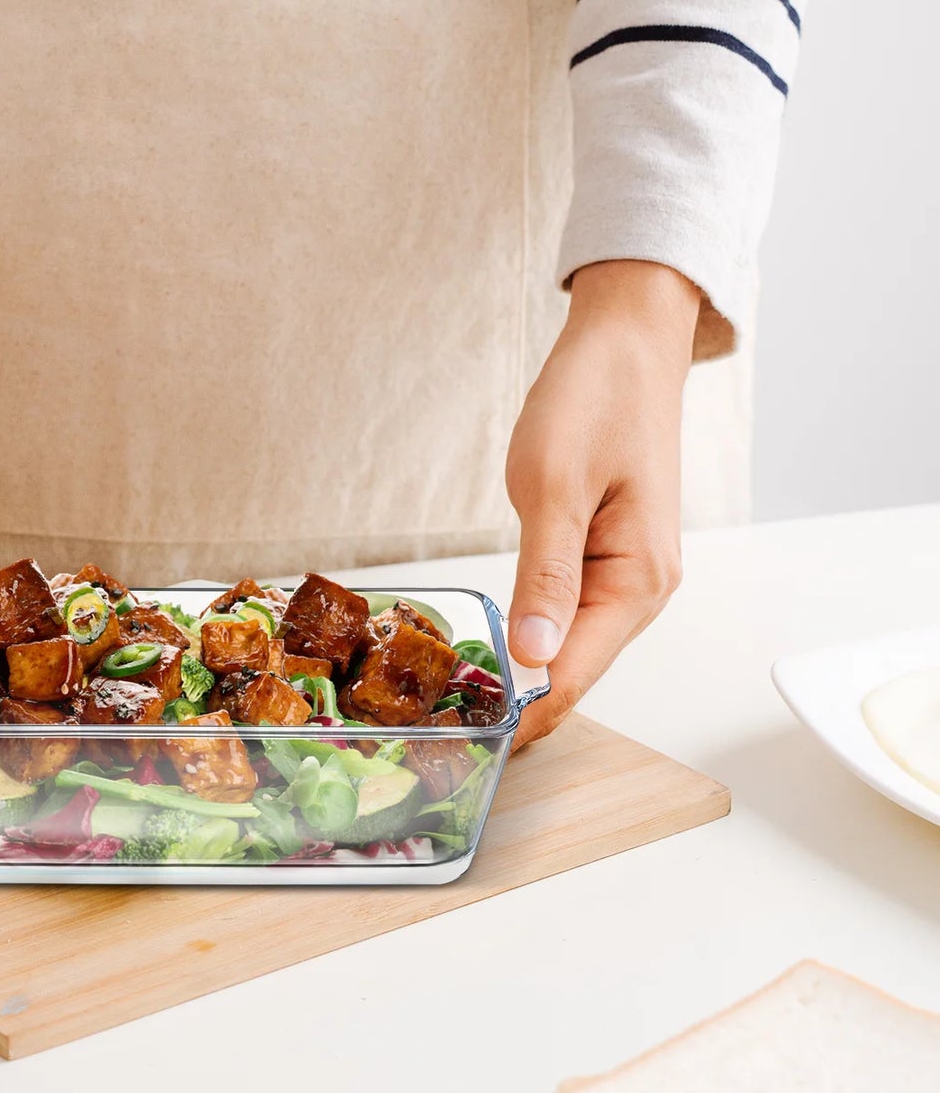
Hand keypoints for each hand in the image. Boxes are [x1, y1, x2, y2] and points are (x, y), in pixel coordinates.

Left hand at [505, 261, 699, 746]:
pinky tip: (499, 656)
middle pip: (575, 670)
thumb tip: (532, 657)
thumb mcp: (556, 489)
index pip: (575, 674)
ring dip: (525, 678)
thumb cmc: (595, 400)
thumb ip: (546, 578)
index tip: (473, 749)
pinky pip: (569, 616)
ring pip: (571, 647)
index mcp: (637, 581)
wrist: (626, 343)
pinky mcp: (607, 557)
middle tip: (450, 737)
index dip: (525, 715)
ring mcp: (627, 575)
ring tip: (464, 708)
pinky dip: (533, 639)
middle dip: (521, 706)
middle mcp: (642, 590)